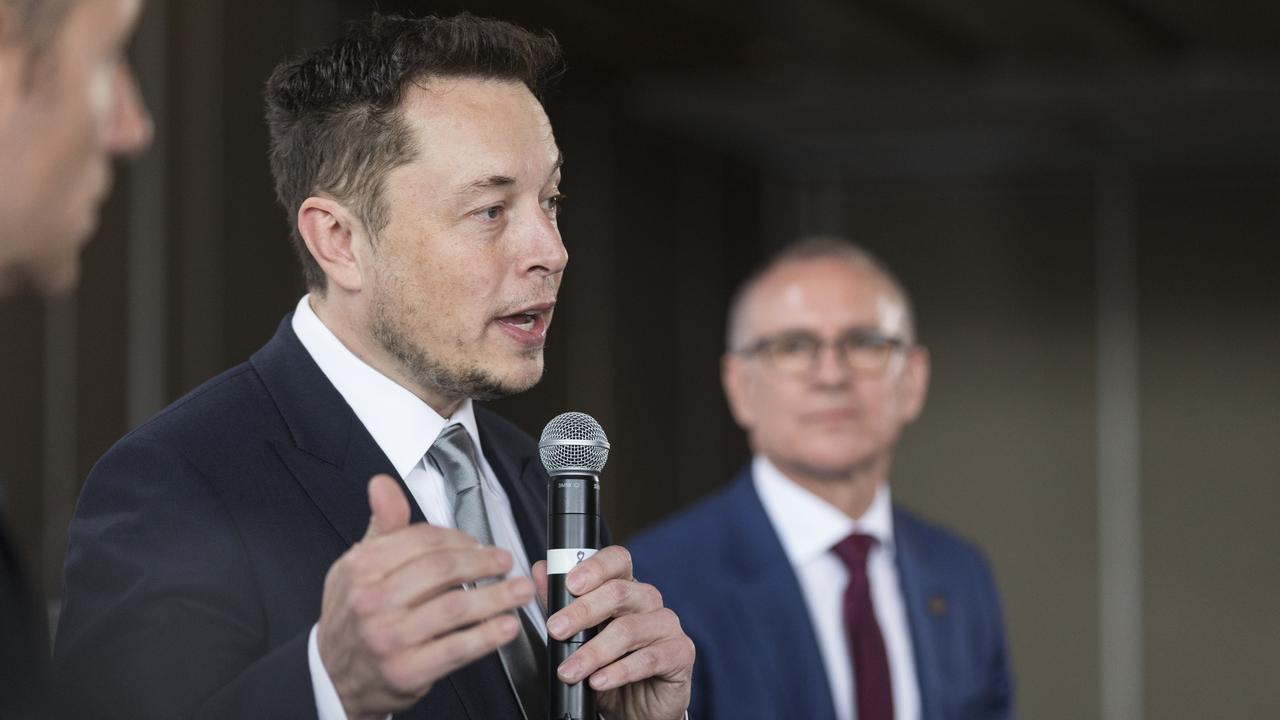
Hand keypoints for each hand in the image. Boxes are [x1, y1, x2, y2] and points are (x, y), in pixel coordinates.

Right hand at [316, 475, 534, 719]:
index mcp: (360, 568)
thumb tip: (383, 484)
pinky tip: (505, 626)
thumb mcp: (356, 567)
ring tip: (520, 590)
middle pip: (442, 570)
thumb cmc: (353, 617)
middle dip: (483, 563)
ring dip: (496, 596)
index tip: (479, 544)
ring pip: (455, 608)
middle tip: (505, 562)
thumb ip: (381, 527)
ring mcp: (389, 638)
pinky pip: (456, 648)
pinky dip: (487, 636)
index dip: (459, 538)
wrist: (333, 676)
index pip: (421, 540)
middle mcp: (372, 601)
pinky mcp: (406, 671)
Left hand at [534, 546, 693, 719]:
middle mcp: (648, 601)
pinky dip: (618, 672)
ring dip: (593, 652)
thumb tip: (539, 571)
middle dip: (582, 611)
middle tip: (556, 630)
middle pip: (619, 592)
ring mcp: (667, 625)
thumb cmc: (610, 667)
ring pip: (628, 629)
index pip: (616, 560)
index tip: (569, 584)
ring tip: (570, 670)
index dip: (594, 568)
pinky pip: (648, 659)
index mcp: (626, 588)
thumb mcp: (579, 638)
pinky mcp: (680, 653)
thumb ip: (560, 605)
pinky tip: (599, 682)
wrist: (637, 708)